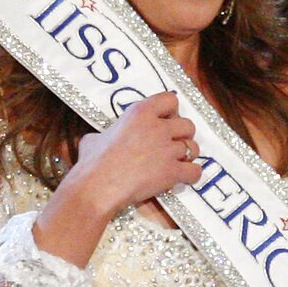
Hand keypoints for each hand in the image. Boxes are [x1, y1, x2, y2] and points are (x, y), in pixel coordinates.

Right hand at [65, 92, 200, 217]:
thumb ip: (107, 134)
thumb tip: (100, 140)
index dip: (171, 111)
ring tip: (176, 163)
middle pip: (188, 125)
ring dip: (187, 155)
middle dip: (182, 135)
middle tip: (171, 145)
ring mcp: (167, 150)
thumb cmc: (92, 162)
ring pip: (193, 148)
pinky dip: (190, 176)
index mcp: (140, 112)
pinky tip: (180, 179)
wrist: (97, 187)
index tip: (165, 120)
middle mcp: (158, 127)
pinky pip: (195, 171)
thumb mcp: (95, 138)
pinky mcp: (172, 172)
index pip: (170, 99)